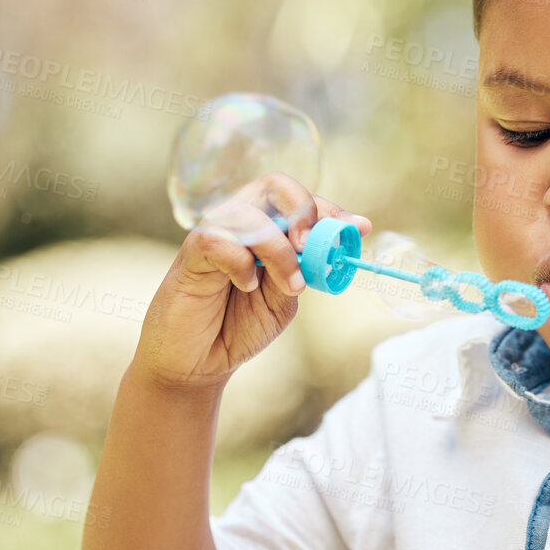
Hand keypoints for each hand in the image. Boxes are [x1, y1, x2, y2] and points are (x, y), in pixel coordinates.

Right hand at [134, 171, 370, 389]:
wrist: (195, 364)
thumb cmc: (236, 327)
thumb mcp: (282, 300)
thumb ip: (301, 270)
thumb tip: (331, 248)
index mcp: (265, 230)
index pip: (298, 199)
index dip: (331, 208)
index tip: (359, 227)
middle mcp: (239, 223)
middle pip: (274, 185)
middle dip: (304, 212)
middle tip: (311, 247)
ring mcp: (213, 235)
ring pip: (250, 213)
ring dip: (279, 251)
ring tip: (290, 286)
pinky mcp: (190, 254)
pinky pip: (220, 241)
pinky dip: (242, 265)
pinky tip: (245, 287)